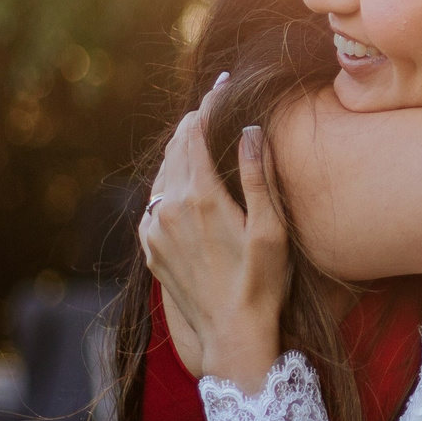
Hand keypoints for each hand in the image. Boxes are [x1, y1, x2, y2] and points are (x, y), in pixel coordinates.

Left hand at [140, 76, 290, 386]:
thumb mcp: (271, 229)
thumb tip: (250, 129)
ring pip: (161, 173)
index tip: (221, 84)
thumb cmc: (262, 283)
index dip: (209, 104)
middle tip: (214, 104)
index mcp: (200, 197)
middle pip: (175, 148)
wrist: (231, 335)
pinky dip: (168, 182)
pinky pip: (154, 201)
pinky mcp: (149, 248)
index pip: (194, 132)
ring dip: (180, 152)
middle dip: (194, 123)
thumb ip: (257, 175)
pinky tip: (184, 183)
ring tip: (200, 137)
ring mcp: (153, 230)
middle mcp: (168, 208)